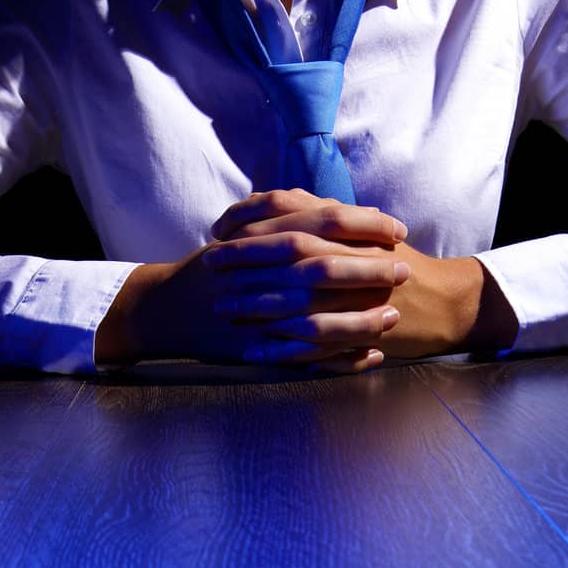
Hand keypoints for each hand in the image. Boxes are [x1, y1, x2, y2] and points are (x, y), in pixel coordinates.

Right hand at [95, 191, 410, 369]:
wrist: (163, 309)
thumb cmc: (211, 270)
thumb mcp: (244, 232)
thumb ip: (285, 218)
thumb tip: (334, 208)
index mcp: (262, 237)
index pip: (322, 221)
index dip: (364, 224)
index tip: (396, 229)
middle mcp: (259, 273)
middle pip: (323, 266)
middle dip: (367, 270)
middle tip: (404, 272)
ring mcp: (256, 314)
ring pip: (316, 315)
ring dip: (359, 319)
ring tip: (392, 321)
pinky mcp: (255, 349)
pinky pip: (304, 357)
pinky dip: (338, 359)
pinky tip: (368, 358)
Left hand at [210, 188, 518, 360]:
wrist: (443, 300)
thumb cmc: (393, 263)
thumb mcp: (358, 229)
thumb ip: (317, 213)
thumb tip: (268, 200)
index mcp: (348, 229)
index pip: (293, 216)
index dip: (250, 222)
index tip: (217, 231)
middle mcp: (350, 257)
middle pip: (289, 254)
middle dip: (244, 261)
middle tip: (211, 267)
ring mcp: (354, 297)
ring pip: (297, 299)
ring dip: (255, 305)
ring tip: (224, 311)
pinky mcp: (357, 333)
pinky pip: (313, 343)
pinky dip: (280, 349)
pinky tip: (252, 352)